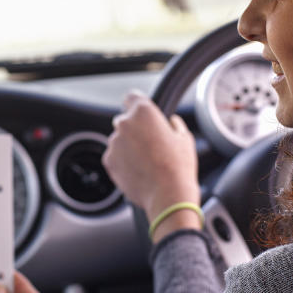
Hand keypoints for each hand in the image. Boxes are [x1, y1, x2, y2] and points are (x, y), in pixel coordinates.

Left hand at [102, 91, 200, 224]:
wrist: (168, 195)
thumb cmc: (178, 166)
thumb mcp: (184, 138)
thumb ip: (174, 124)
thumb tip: (171, 122)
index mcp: (144, 112)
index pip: (132, 97)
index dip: (137, 104)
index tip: (140, 111)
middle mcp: (125, 124)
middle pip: (125, 120)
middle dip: (135, 129)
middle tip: (151, 144)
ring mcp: (114, 142)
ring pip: (120, 140)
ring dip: (129, 146)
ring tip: (147, 162)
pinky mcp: (108, 160)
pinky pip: (115, 156)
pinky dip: (123, 161)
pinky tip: (139, 170)